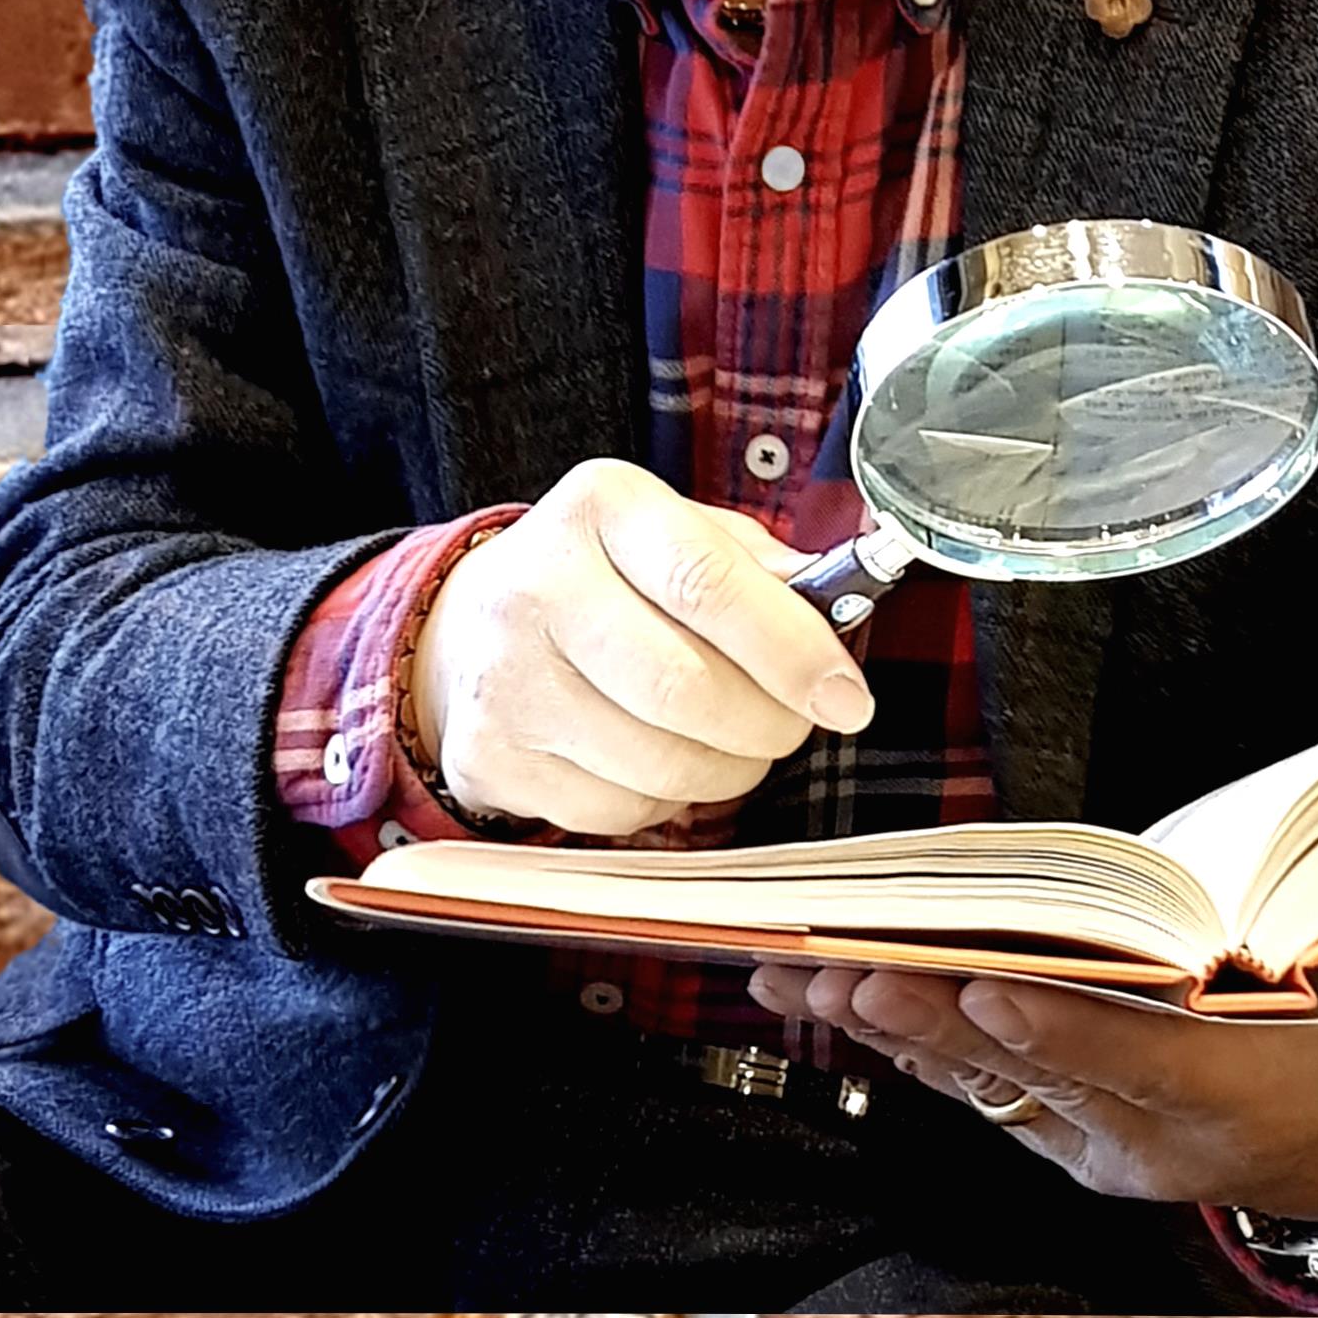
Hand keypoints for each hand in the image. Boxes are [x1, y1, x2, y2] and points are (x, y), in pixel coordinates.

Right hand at [407, 459, 874, 833]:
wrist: (474, 624)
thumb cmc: (606, 575)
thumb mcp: (680, 532)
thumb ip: (758, 565)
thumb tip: (833, 608)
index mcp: (605, 506)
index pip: (710, 584)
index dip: (793, 650)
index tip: (844, 695)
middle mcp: (540, 585)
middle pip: (686, 688)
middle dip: (769, 724)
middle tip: (796, 724)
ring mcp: (506, 677)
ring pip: (658, 764)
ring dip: (727, 772)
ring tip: (736, 743)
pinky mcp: (491, 757)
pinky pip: (617, 811)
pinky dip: (665, 803)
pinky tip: (662, 762)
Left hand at [749, 883, 1317, 1217]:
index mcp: (1254, 1084)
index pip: (1145, 1057)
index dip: (1065, 1027)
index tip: (989, 986)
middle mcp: (1167, 1131)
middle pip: (1041, 1072)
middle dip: (938, 1019)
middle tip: (849, 969)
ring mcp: (1108, 1143)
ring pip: (987, 1085)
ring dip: (894, 1030)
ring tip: (809, 975)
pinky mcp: (1066, 1138)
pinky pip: (974, 1090)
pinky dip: (903, 1042)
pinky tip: (831, 997)